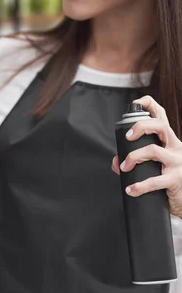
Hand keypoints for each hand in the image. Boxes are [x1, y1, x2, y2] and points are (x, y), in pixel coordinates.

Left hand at [111, 96, 181, 217]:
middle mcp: (176, 147)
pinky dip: (139, 186)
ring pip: (153, 150)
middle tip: (127, 138)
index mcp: (169, 141)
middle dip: (140, 127)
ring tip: (124, 167)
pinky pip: (155, 180)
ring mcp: (178, 162)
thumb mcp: (154, 166)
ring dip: (133, 157)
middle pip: (161, 126)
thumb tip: (116, 161)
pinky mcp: (176, 179)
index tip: (136, 103)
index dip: (150, 105)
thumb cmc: (169, 179)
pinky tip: (131, 189)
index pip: (162, 116)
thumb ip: (135, 161)